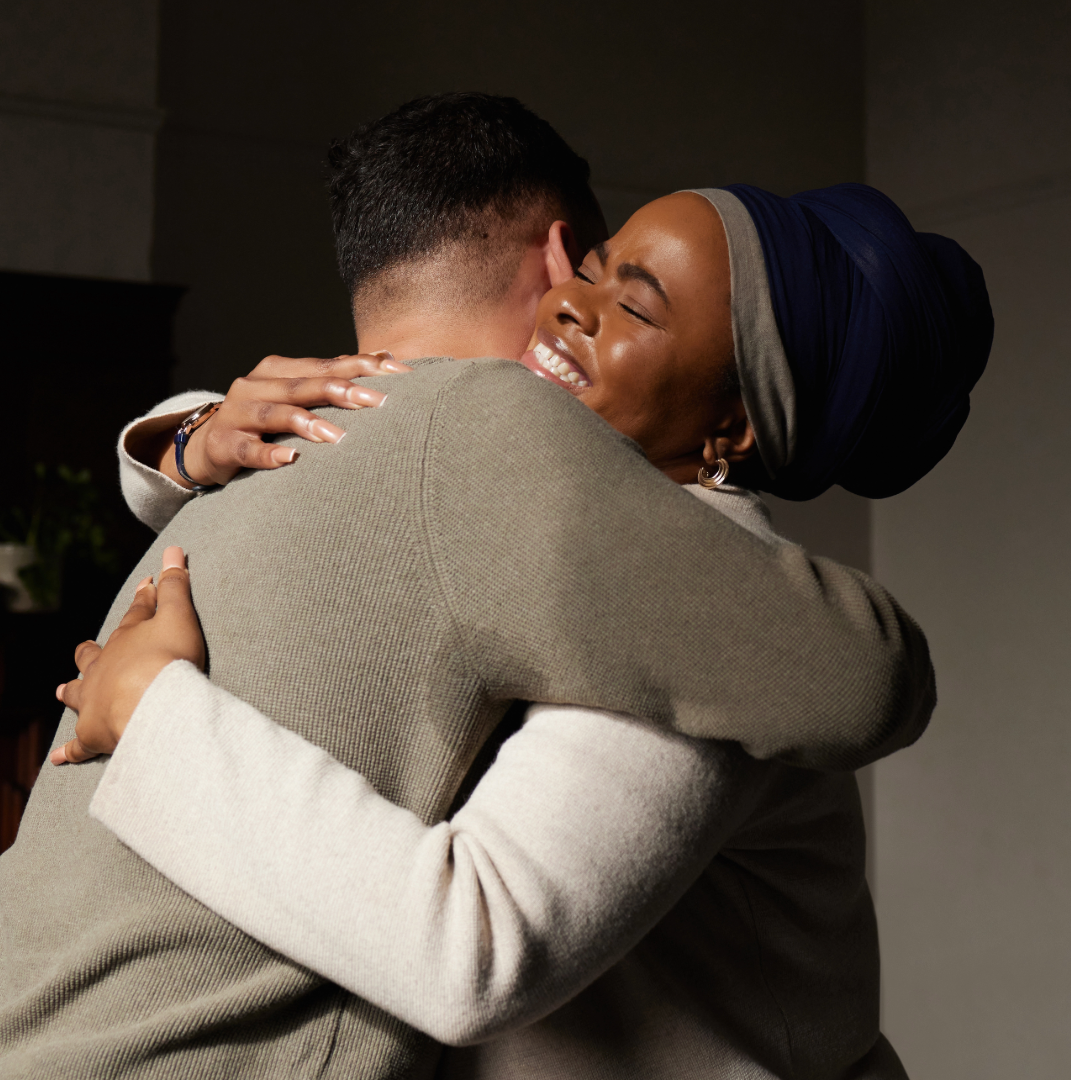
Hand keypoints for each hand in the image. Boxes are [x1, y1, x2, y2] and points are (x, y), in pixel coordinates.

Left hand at [51, 547, 205, 763]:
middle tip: (86, 647)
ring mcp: (95, 701)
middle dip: (92, 649)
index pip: (137, 613)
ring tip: (63, 690)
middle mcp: (104, 668)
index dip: (144, 598)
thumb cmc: (168, 659)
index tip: (146, 586)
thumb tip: (172, 548)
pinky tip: (59, 757)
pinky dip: (70, 750)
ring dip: (73, 690)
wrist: (151, 705)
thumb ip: (176, 585)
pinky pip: (79, 744)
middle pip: (94, 655)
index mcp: (126, 638)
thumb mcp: (178, 615)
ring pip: (78, 693)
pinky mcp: (93, 734)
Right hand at [165, 352, 412, 487]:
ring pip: (275, 415)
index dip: (363, 366)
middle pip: (304, 385)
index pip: (327, 365)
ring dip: (307, 423)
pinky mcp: (224, 444)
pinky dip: (268, 454)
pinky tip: (290, 459)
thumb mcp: (296, 395)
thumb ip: (334, 378)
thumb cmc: (264, 421)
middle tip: (379, 402)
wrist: (206, 445)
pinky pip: (247, 449)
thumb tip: (387, 357)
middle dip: (343, 392)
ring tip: (337, 437)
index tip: (400, 372)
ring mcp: (237, 414)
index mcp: (279, 371)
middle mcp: (257, 386)